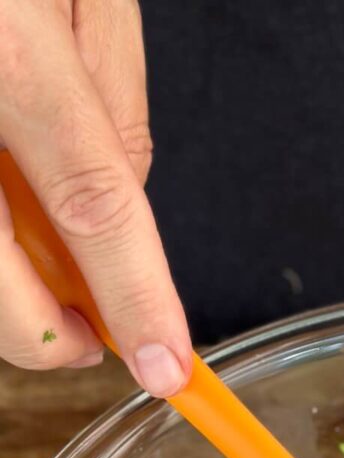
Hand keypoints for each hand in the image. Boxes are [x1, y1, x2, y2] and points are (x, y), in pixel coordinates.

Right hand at [0, 0, 189, 395]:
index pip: (91, 203)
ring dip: (7, 288)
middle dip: (50, 336)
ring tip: (40, 252)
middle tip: (94, 336)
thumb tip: (124, 200)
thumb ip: (111, 99)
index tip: (166, 365)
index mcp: (3, 46)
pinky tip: (6, 200)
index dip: (135, 297)